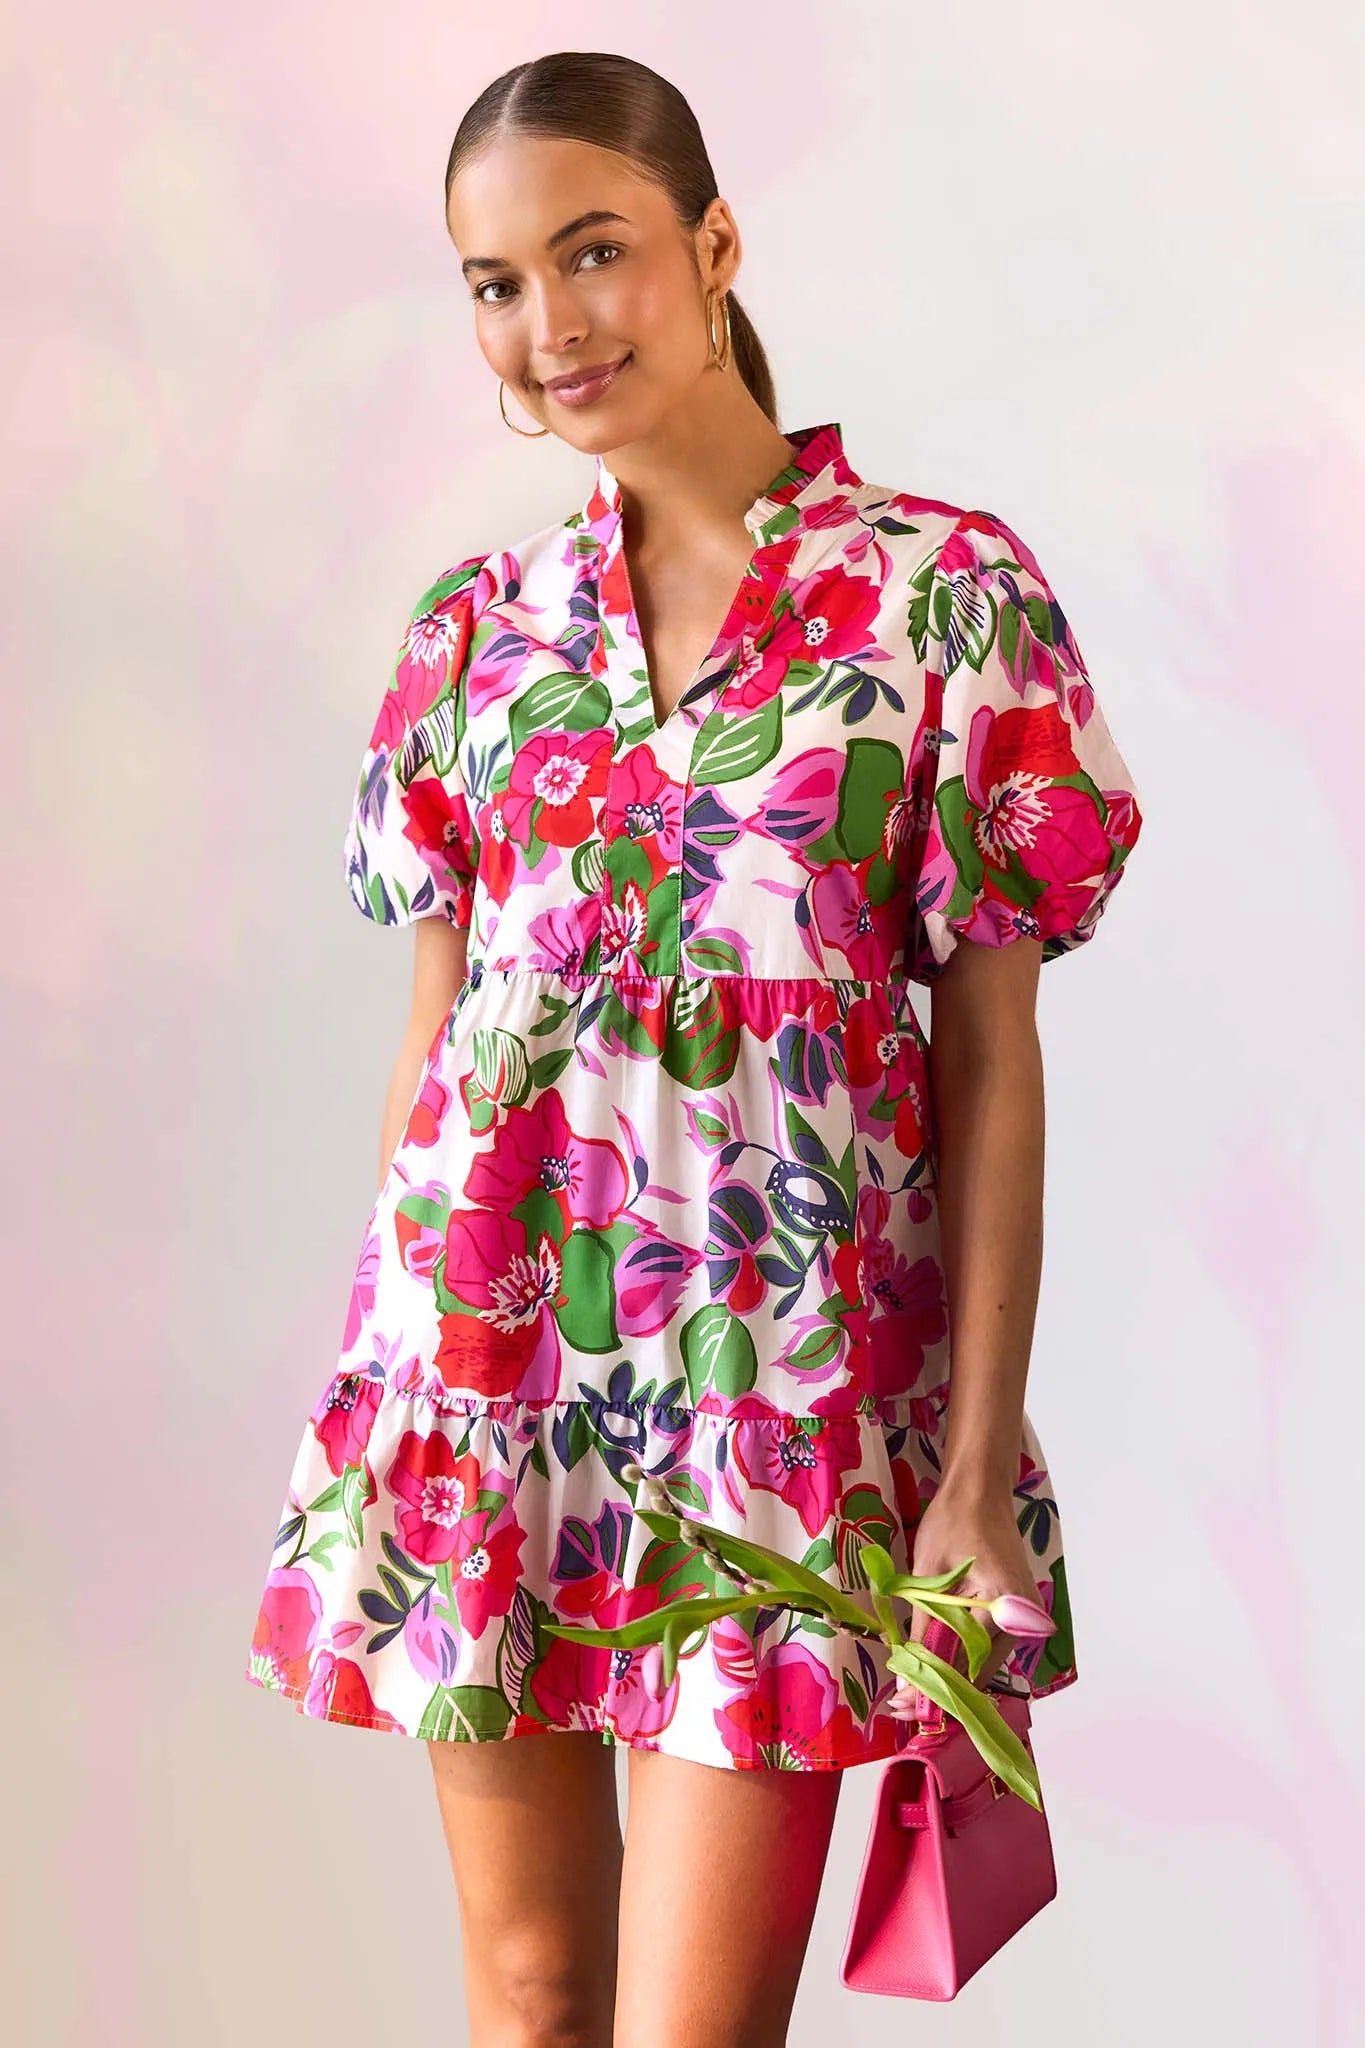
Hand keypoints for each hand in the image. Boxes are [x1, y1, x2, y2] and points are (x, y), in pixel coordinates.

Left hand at [903, 1483, 1054, 1692]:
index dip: (932, 1692)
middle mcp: (1023, 1622)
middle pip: (978, 1674)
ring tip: (910, 1685)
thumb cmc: (952, 1522)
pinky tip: (932, 1657)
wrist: (980, 1489)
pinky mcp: (1016, 1614)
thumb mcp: (927, 1578)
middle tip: (900, 1703)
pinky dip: (959, 1654)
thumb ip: (920, 1633)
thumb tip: (907, 1687)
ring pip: (982, 1664)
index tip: (901, 1708)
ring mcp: (1023, 1619)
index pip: (966, 1669)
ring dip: (948, 1673)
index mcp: (1005, 1610)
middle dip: (939, 1689)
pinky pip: (986, 1646)